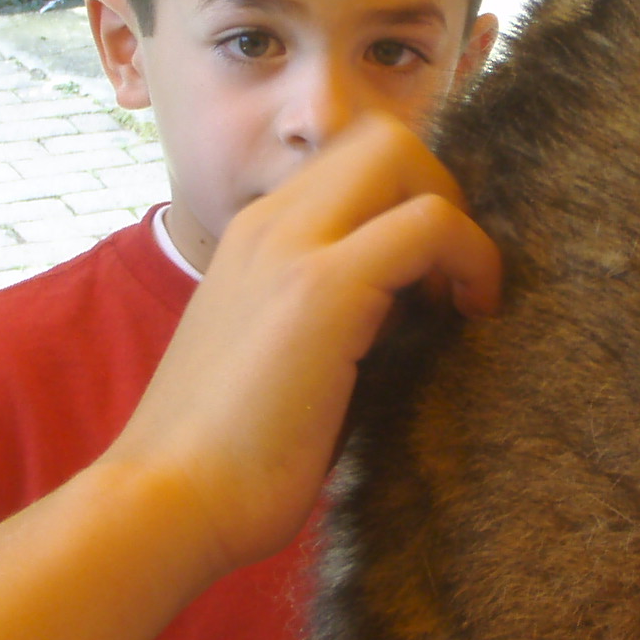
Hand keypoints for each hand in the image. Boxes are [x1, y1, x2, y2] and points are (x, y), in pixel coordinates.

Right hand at [104, 116, 500, 578]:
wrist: (168, 501)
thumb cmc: (225, 457)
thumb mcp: (277, 356)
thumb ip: (327, 315)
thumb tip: (398, 313)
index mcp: (254, 237)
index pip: (349, 164)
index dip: (408, 202)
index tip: (431, 279)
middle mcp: (268, 223)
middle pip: (381, 138)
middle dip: (442, 191)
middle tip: (453, 276)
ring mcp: (291, 246)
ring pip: (401, 154)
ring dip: (456, 218)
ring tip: (462, 298)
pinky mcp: (324, 289)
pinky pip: (428, 223)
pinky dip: (471, 256)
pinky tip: (470, 313)